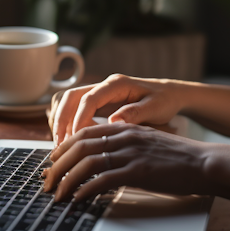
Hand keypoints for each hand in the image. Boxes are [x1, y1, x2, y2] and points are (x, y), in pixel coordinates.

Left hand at [44, 121, 212, 201]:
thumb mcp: (148, 144)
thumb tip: (104, 161)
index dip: (64, 148)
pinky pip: (103, 179)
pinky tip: (79, 199)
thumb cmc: (179, 158)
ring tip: (57, 195)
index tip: (52, 162)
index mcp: (126, 127)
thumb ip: (126, 146)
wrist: (205, 163)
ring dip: (66, 180)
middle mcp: (125, 136)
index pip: (85, 132)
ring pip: (86, 163)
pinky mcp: (138, 171)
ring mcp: (131, 153)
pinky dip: (86, 190)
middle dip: (57, 166)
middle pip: (79, 146)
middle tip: (47, 182)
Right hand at [49, 74, 186, 145]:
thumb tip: (114, 121)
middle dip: (61, 120)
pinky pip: (75, 110)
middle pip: (71, 97)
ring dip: (61, 122)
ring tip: (63, 145)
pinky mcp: (98, 103)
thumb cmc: (164, 101)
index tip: (75, 138)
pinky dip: (68, 124)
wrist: (169, 95)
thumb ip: (135, 113)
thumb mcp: (155, 108)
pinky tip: (72, 141)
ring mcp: (99, 93)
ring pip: (68, 102)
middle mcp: (104, 86)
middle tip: (60, 145)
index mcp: (117, 84)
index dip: (78, 119)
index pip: (88, 99)